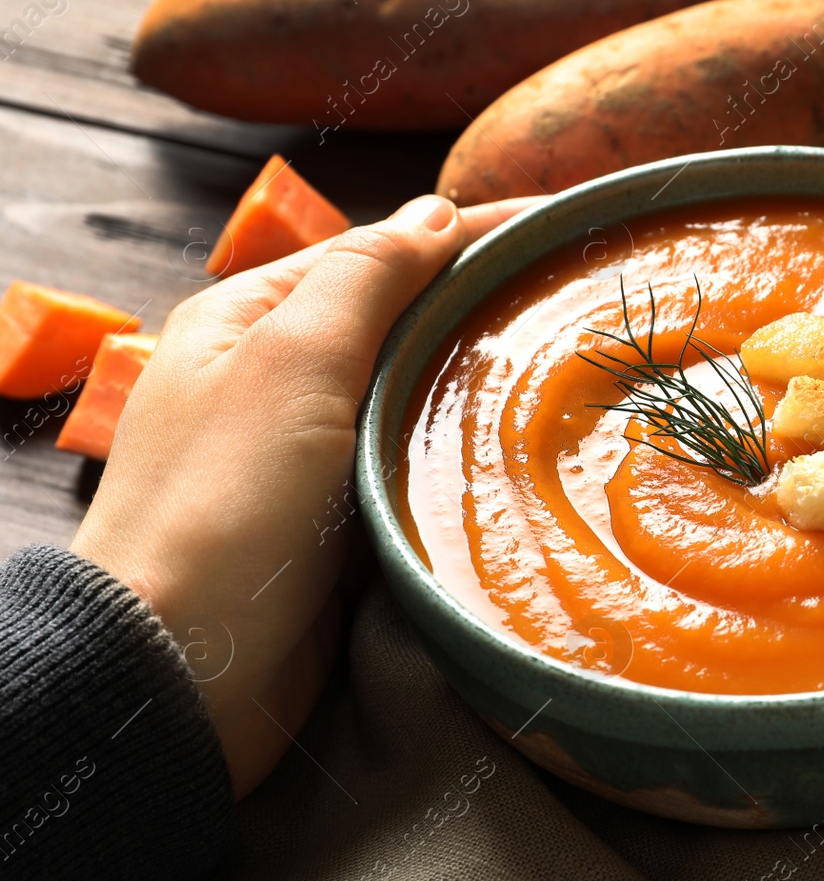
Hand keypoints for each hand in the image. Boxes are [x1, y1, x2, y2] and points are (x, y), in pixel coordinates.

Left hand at [71, 194, 541, 798]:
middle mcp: (279, 380)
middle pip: (401, 320)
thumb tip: (436, 213)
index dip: (471, 231)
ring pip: (415, 396)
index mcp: (252, 318)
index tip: (561, 224)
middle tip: (584, 297)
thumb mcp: (293, 361)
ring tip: (575, 368)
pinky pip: (416, 467)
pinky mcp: (342, 525)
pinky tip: (524, 451)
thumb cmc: (224, 502)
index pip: (380, 251)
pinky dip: (465, 454)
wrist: (182, 668)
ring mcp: (312, 457)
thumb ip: (367, 277)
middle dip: (484, 303)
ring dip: (481, 383)